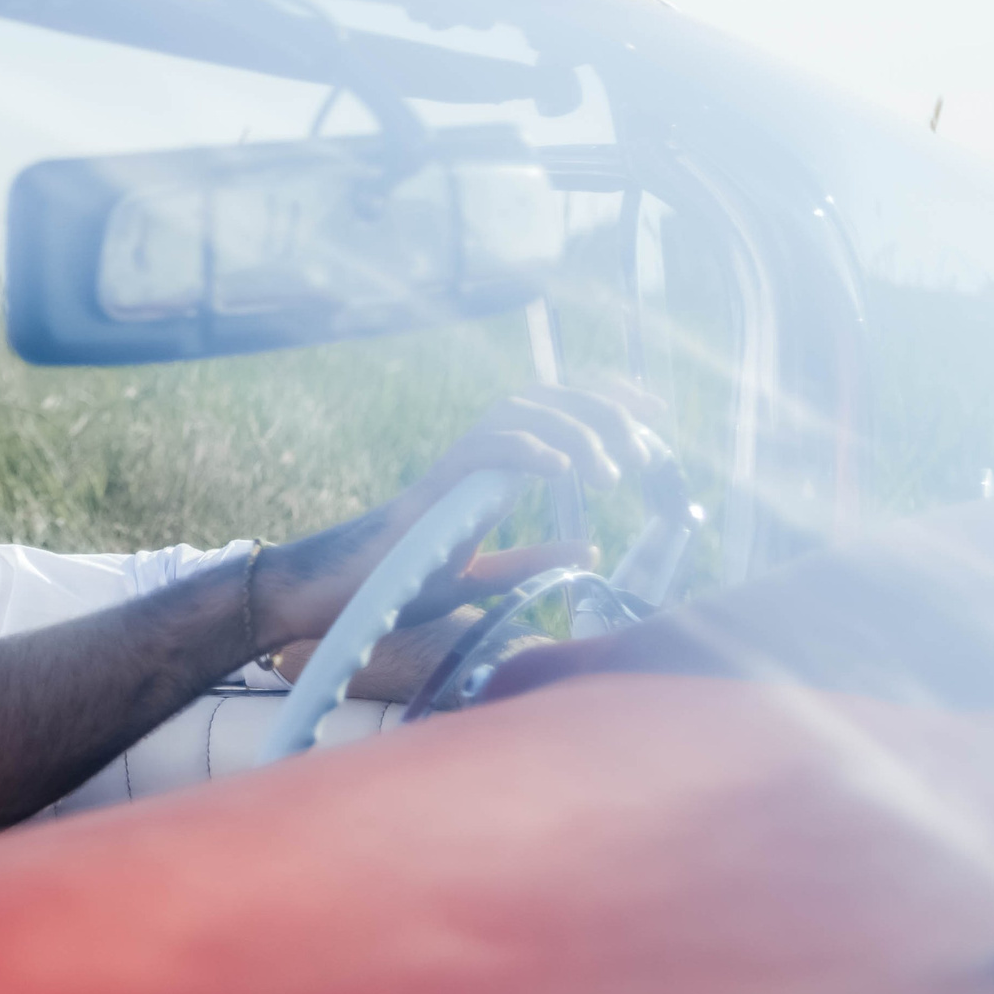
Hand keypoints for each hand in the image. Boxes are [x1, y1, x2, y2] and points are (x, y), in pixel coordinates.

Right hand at [250, 385, 662, 651]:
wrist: (337, 597)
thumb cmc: (396, 585)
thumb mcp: (481, 579)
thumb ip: (530, 559)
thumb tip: (588, 547)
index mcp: (493, 471)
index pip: (556, 409)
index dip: (607, 398)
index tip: (655, 410)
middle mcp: (476, 456)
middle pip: (548, 397)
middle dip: (606, 413)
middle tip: (645, 456)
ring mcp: (453, 467)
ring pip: (520, 412)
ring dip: (575, 434)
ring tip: (609, 475)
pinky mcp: (433, 488)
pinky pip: (483, 449)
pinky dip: (527, 451)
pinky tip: (560, 471)